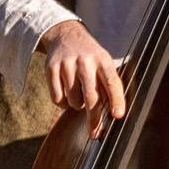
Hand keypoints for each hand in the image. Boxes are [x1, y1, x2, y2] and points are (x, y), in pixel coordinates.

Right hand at [39, 20, 126, 137]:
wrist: (66, 35)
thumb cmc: (90, 58)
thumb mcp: (104, 64)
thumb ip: (109, 85)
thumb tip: (114, 115)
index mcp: (102, 60)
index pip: (111, 82)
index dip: (116, 99)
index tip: (118, 115)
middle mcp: (85, 61)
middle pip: (91, 97)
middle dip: (94, 118)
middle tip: (95, 133)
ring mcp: (67, 64)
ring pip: (73, 100)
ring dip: (77, 105)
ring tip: (79, 94)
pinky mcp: (51, 68)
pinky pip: (57, 98)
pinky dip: (63, 103)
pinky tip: (66, 94)